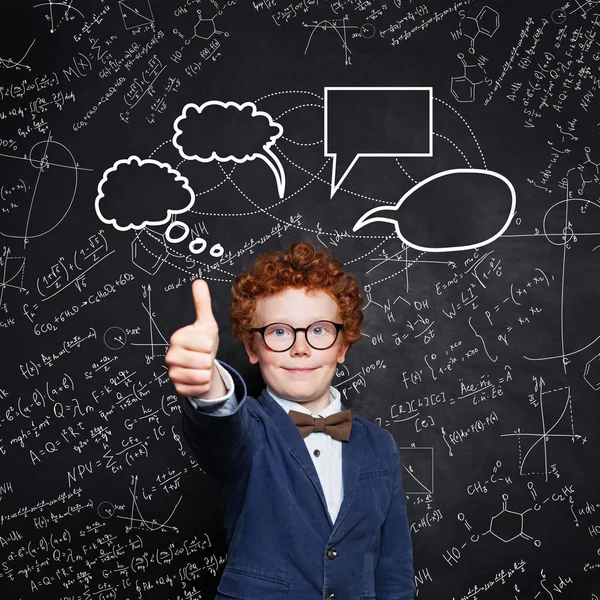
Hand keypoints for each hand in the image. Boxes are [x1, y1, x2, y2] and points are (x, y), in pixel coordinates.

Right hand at [165, 279, 225, 397]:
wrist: (202, 364)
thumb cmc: (203, 342)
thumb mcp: (206, 323)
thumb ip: (202, 303)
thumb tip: (199, 281)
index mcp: (177, 338)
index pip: (206, 344)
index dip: (210, 344)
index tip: (203, 343)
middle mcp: (170, 356)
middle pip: (204, 361)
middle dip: (209, 360)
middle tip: (203, 356)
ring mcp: (172, 373)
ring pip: (202, 376)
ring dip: (207, 373)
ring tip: (201, 366)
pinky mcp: (177, 389)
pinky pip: (200, 389)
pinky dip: (204, 385)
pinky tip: (199, 378)